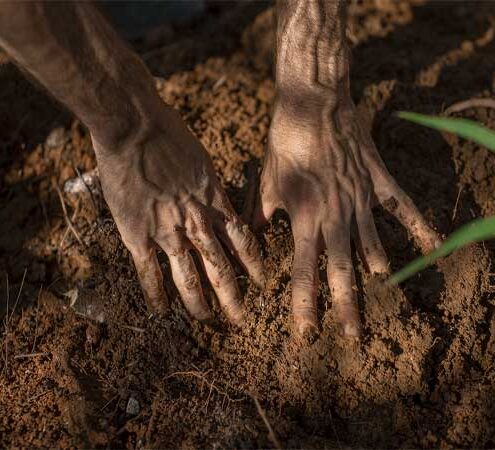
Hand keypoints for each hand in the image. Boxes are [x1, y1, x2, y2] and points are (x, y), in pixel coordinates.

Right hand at [93, 105, 264, 323]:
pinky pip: (149, 273)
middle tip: (242, 318)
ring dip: (200, 303)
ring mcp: (168, 233)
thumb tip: (214, 200)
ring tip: (207, 320)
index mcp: (216, 204)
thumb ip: (209, 188)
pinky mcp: (138, 235)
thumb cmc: (170, 135)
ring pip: (190, 278)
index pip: (244, 243)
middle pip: (222, 269)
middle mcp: (198, 225)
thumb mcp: (203, 161)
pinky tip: (161, 311)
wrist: (135, 128)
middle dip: (234, 297)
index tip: (262, 281)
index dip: (254, 265)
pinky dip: (156, 294)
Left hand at [253, 93, 439, 337]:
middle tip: (352, 336)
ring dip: (377, 275)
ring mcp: (360, 199)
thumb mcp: (266, 181)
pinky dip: (419, 226)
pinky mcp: (378, 182)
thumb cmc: (285, 142)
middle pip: (341, 269)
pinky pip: (402, 208)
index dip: (305, 304)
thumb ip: (262, 215)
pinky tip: (436, 246)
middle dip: (346, 305)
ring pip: (371, 246)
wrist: (313, 103)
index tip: (307, 333)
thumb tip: (257, 241)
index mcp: (304, 218)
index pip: (304, 271)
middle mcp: (335, 216)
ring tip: (385, 300)